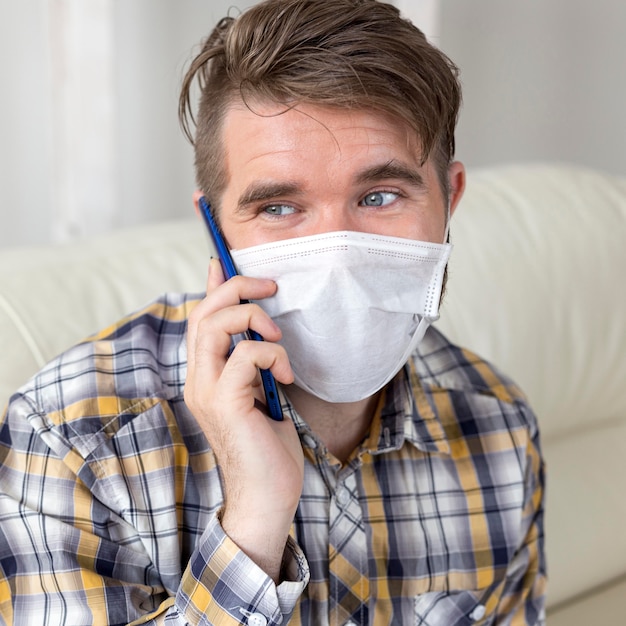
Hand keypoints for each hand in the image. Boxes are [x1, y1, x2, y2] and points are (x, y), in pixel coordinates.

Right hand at [184, 259, 302, 581]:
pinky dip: (270, 354)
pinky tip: (286, 377)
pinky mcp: (225, 404)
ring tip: (279, 338)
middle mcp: (197, 378)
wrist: (268, 494)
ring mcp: (206, 391)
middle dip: (237, 288)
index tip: (224, 257)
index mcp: (205, 373)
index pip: (199, 316)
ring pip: (214, 325)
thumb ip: (253, 357)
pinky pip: (244, 355)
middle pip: (203, 312)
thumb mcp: (262, 390)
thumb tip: (258, 325)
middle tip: (271, 286)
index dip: (212, 283)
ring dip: (253, 318)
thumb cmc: (268, 443)